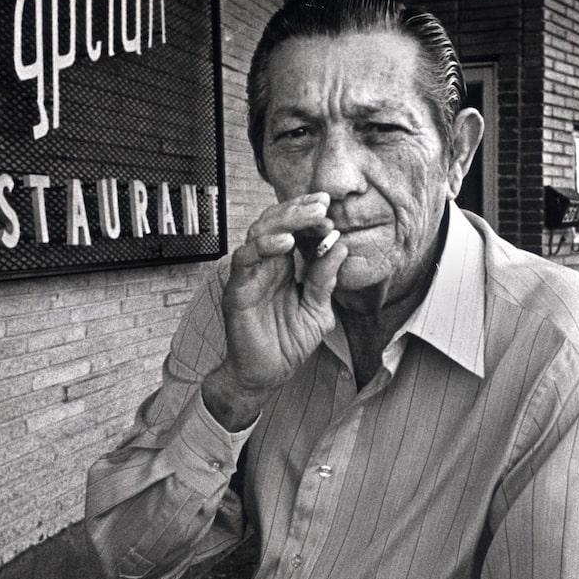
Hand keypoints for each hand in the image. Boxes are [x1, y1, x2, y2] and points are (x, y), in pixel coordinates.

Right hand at [202, 192, 346, 428]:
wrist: (267, 374)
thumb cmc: (289, 343)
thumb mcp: (317, 310)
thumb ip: (325, 280)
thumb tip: (340, 246)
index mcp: (284, 267)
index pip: (294, 230)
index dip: (310, 217)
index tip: (331, 210)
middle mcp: (265, 265)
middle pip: (276, 223)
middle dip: (300, 210)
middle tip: (323, 204)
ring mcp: (250, 275)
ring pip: (260, 232)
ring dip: (286, 220)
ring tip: (312, 216)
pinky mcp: (238, 289)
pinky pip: (245, 259)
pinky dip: (265, 246)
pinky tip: (287, 242)